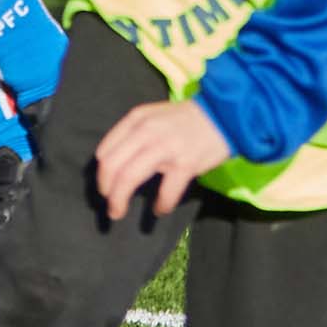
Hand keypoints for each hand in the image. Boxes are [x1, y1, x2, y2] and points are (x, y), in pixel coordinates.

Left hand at [92, 96, 231, 222]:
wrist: (224, 114)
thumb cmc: (186, 119)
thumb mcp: (154, 116)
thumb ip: (133, 134)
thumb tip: (113, 164)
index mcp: (136, 120)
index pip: (105, 151)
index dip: (102, 175)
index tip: (107, 188)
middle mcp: (146, 131)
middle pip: (112, 166)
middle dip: (107, 191)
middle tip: (110, 206)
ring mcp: (166, 146)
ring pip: (129, 178)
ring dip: (119, 201)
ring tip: (119, 213)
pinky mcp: (186, 163)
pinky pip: (166, 191)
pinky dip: (160, 205)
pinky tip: (160, 210)